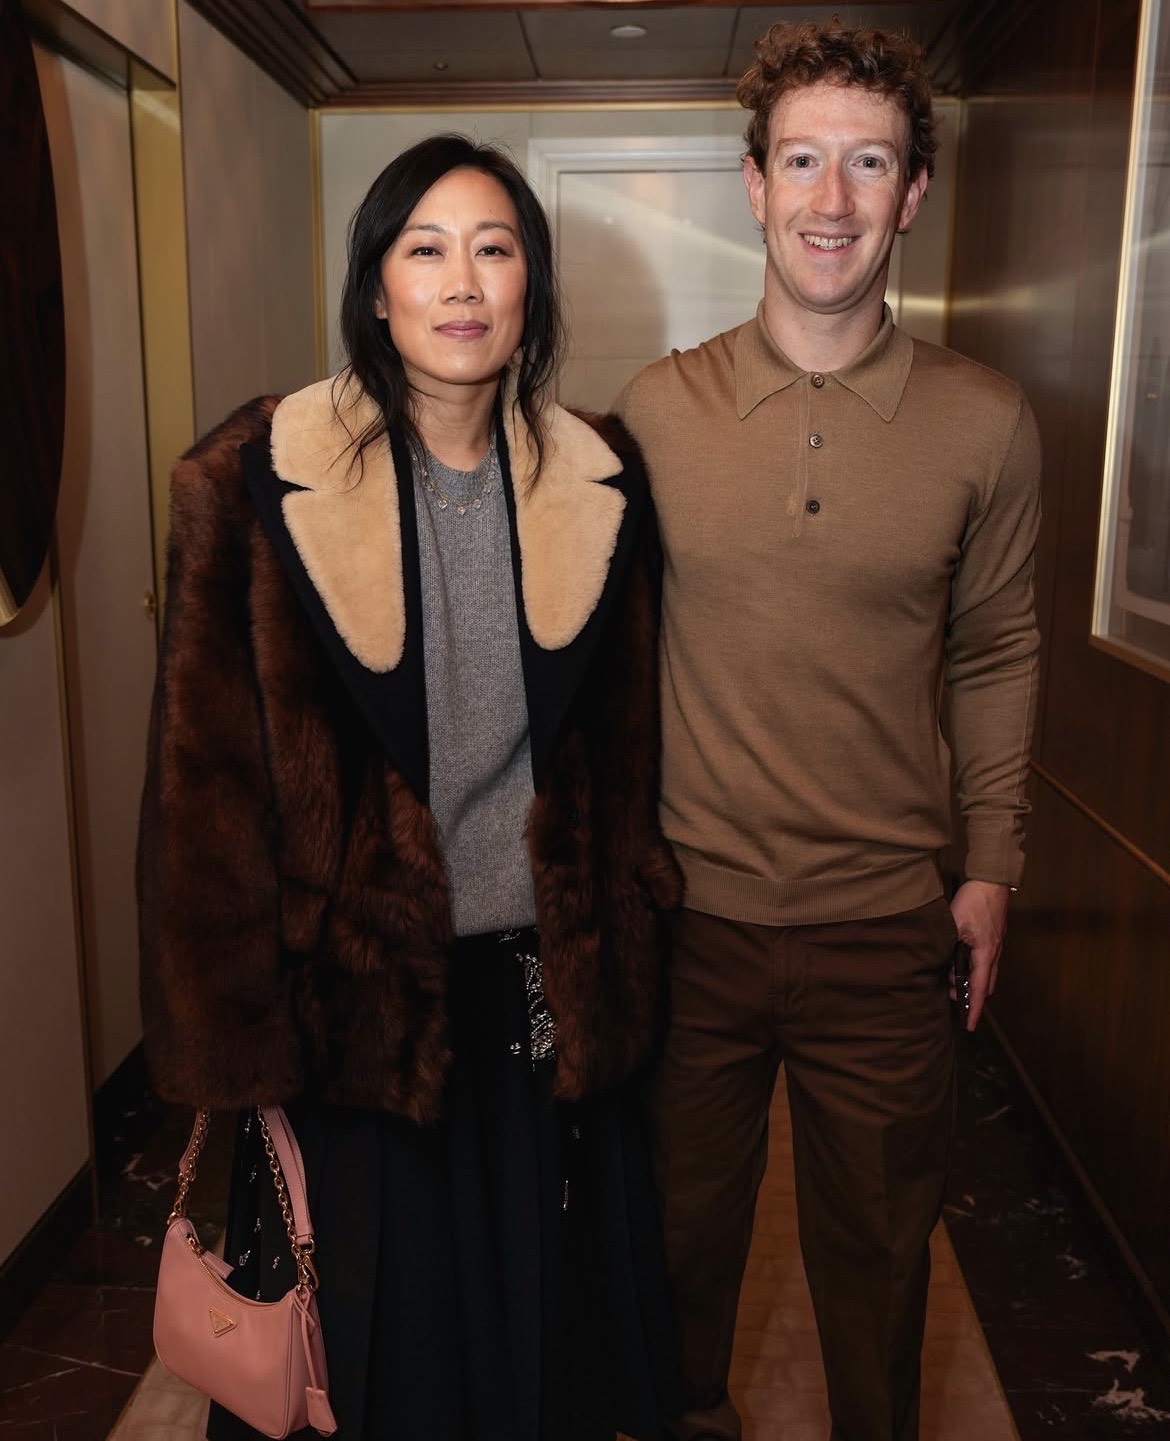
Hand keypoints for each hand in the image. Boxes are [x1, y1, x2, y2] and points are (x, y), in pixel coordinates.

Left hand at [949, 879, 1009, 1031]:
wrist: (992, 880)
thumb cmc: (973, 901)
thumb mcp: (955, 924)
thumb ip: (950, 947)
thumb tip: (945, 968)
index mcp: (986, 953)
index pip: (979, 989)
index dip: (973, 1008)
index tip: (970, 1026)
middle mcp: (995, 953)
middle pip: (985, 985)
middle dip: (972, 997)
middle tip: (952, 1000)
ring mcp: (997, 946)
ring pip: (986, 973)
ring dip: (972, 981)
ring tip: (951, 982)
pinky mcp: (994, 938)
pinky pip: (986, 962)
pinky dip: (974, 969)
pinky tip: (959, 963)